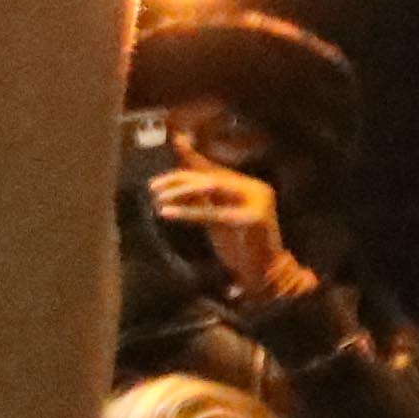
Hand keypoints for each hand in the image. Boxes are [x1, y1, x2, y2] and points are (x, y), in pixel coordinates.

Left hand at [144, 156, 309, 304]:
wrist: (265, 274)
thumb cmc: (240, 247)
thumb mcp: (217, 218)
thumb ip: (202, 198)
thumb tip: (179, 180)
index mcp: (248, 185)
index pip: (214, 168)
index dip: (192, 156)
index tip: (174, 143)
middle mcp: (254, 188)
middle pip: (211, 175)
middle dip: (179, 178)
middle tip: (153, 186)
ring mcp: (256, 201)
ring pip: (212, 186)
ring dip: (181, 191)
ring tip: (158, 197)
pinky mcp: (252, 218)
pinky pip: (213, 213)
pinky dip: (188, 211)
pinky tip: (168, 212)